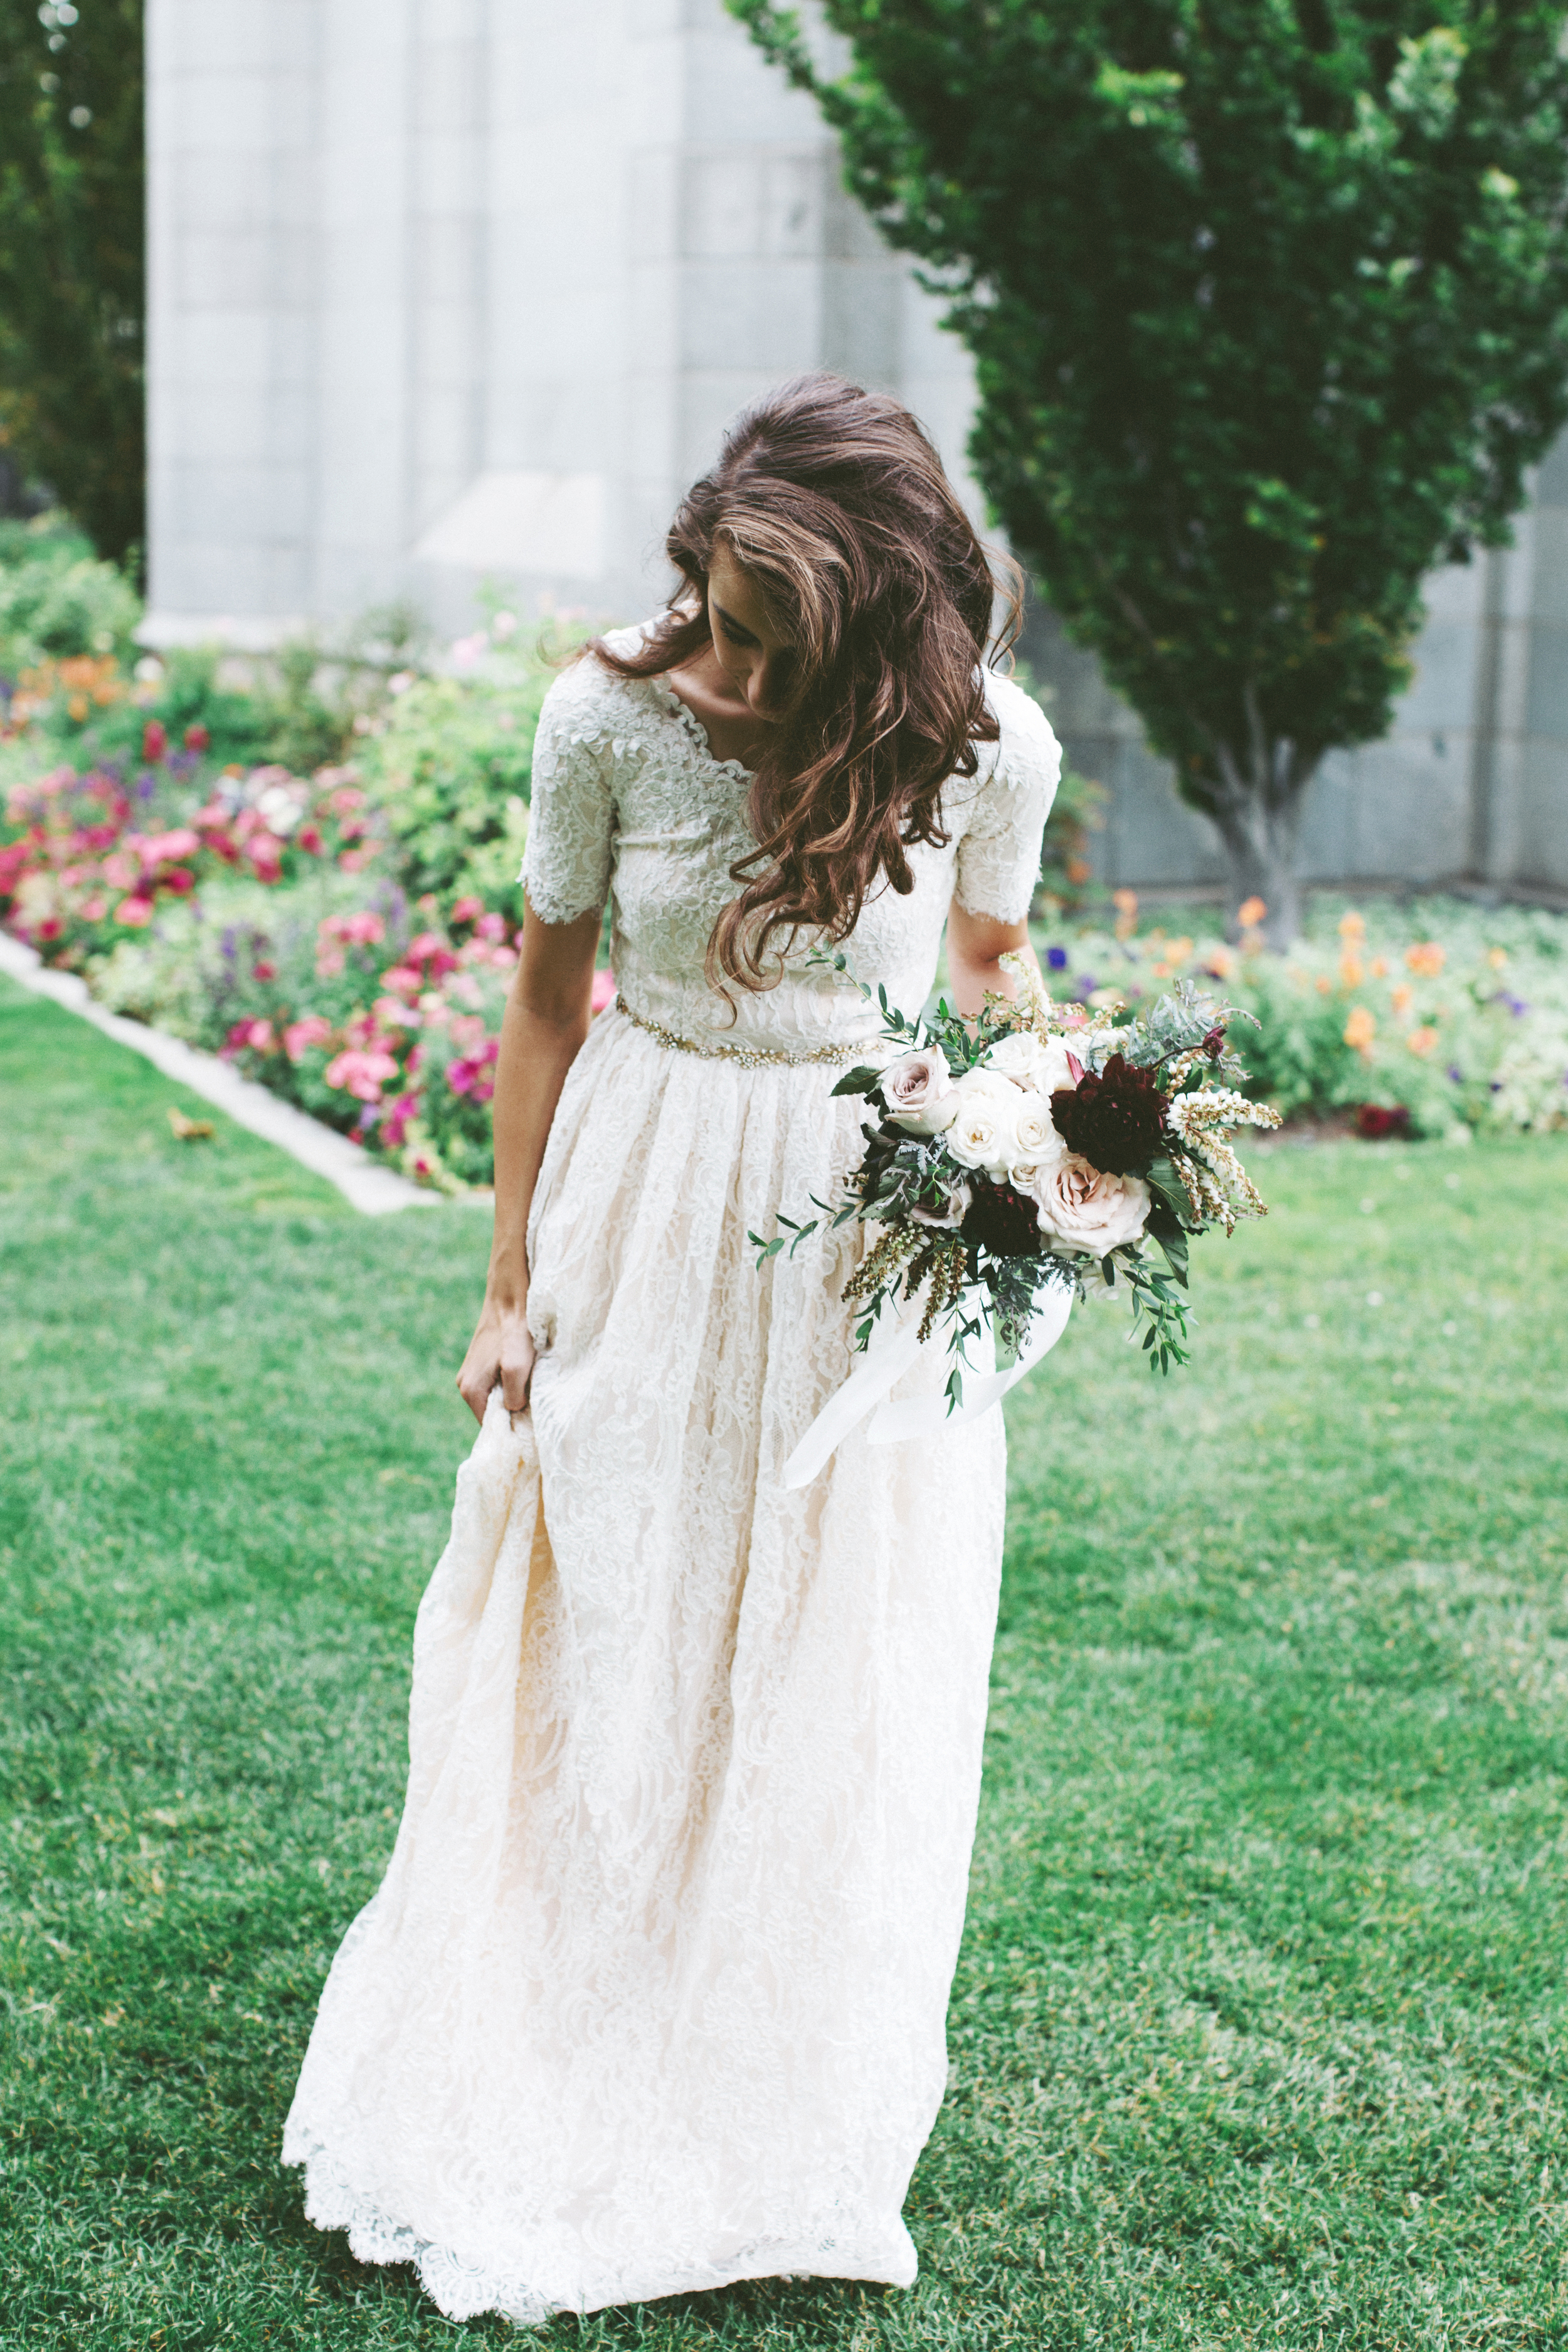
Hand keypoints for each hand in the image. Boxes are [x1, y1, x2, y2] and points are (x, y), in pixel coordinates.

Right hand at [456, 1293, 535, 1425]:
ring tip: (530, 1383)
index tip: (530, 1420)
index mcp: (470, 1390)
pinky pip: (496, 1382)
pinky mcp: (480, 1361)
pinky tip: (524, 1371)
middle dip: (512, 1410)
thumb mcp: (518, 1368)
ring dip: (513, 1394)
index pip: (490, 1426)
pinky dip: (510, 1382)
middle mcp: (464, 1384)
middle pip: (492, 1411)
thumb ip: (514, 1397)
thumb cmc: (516, 1333)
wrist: (510, 1298)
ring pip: (495, 1396)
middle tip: (533, 1401)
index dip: (510, 1426)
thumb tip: (514, 1410)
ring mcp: (471, 1371)